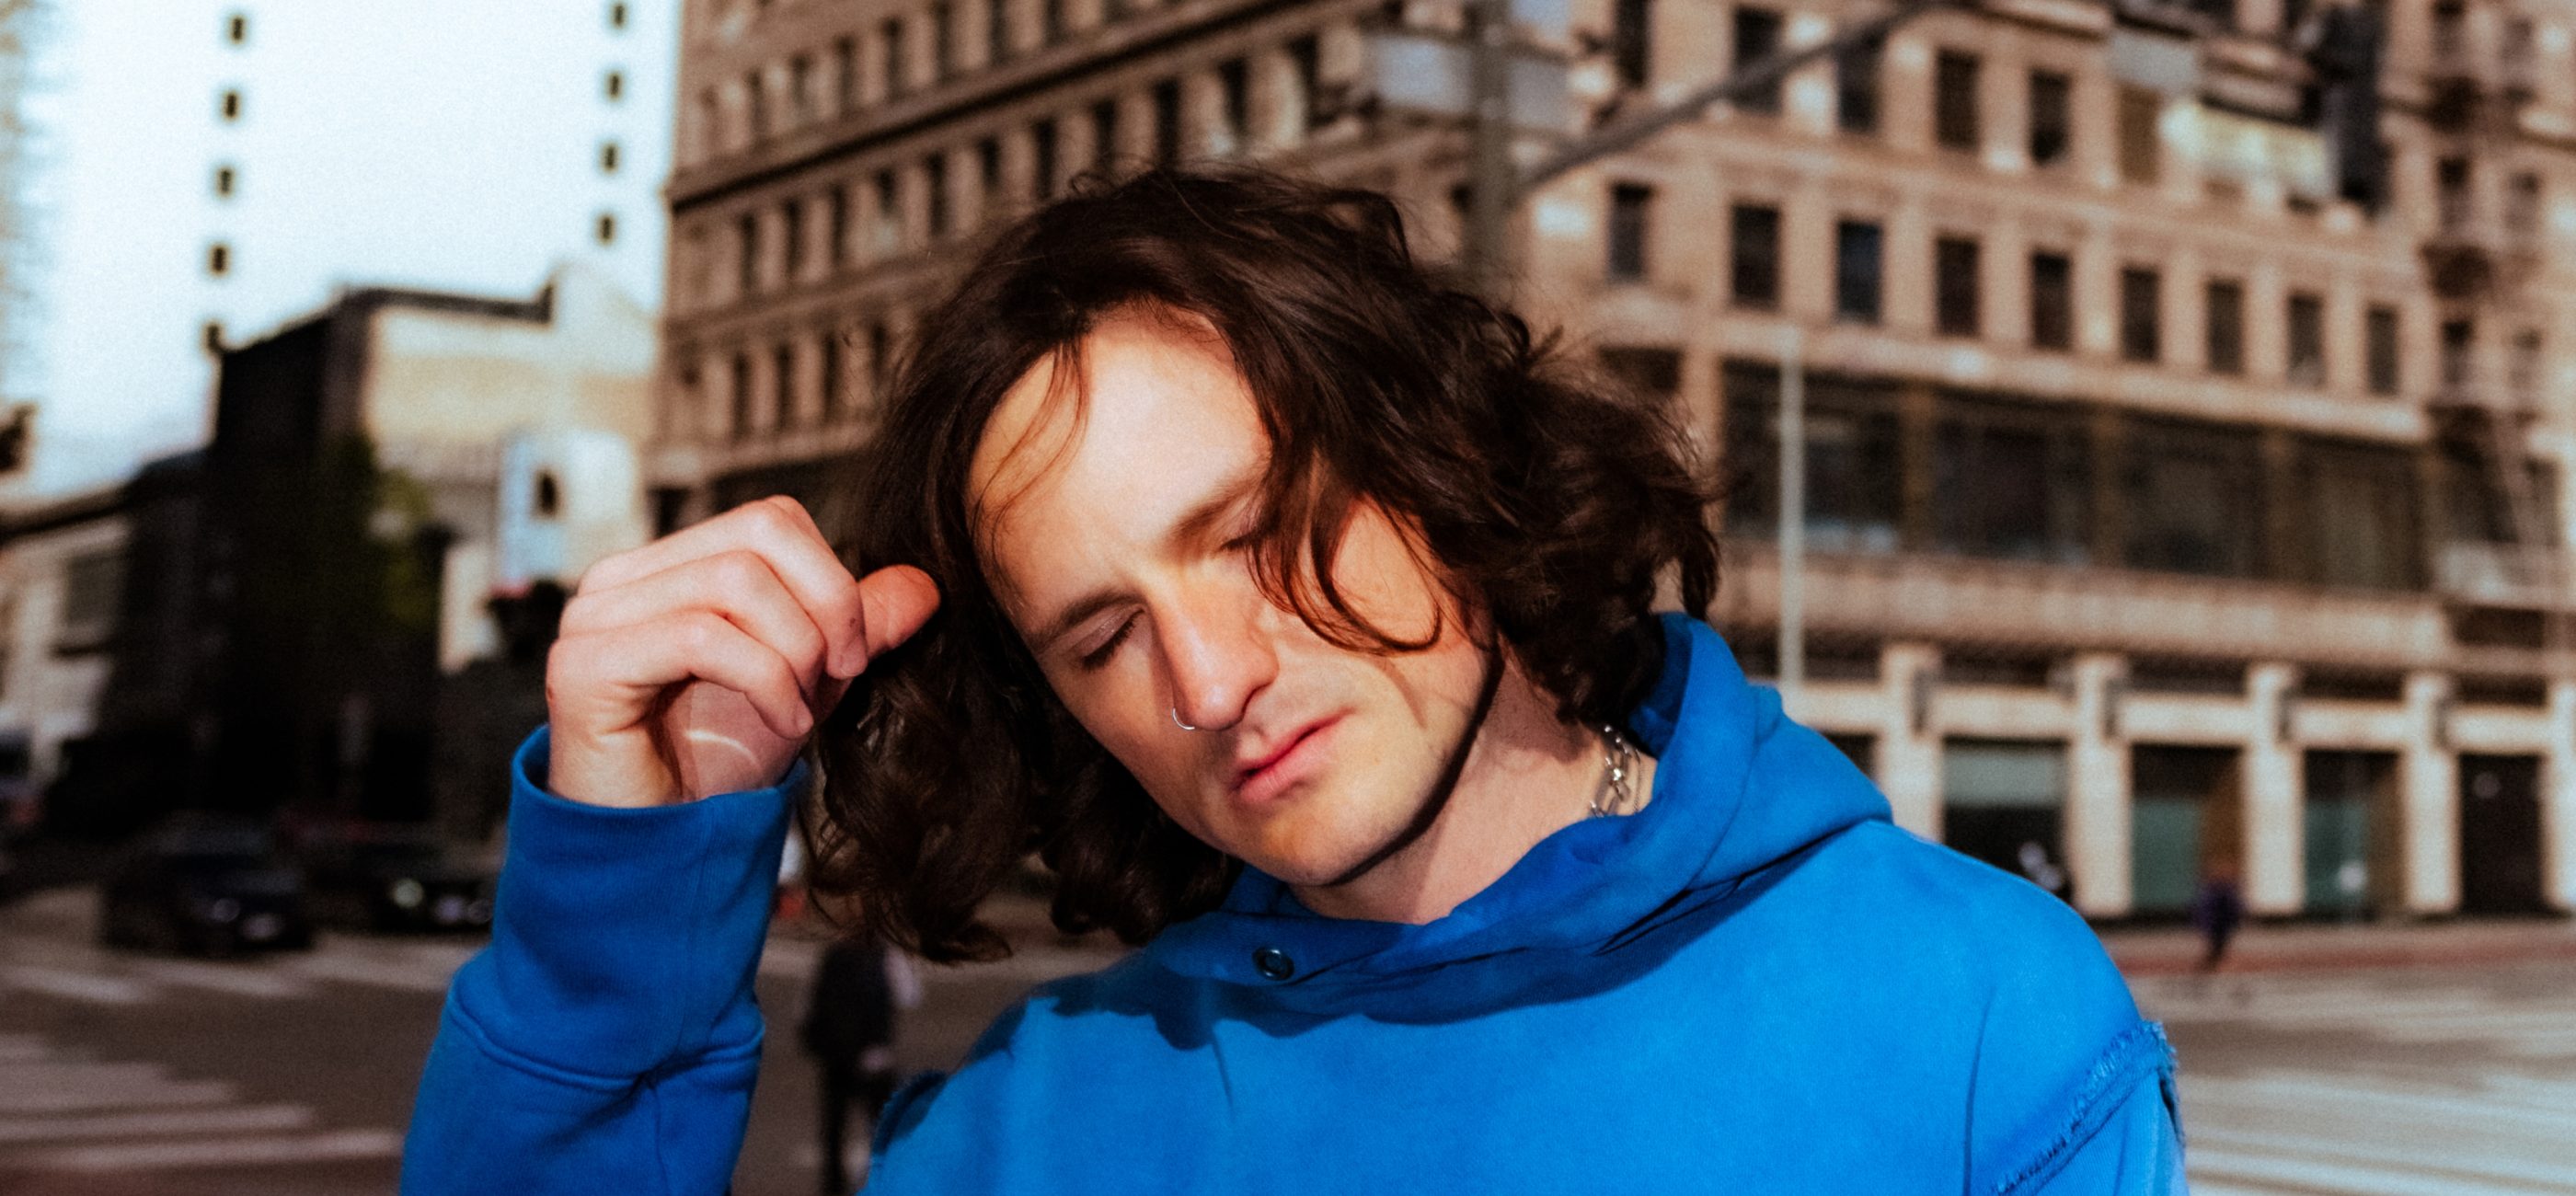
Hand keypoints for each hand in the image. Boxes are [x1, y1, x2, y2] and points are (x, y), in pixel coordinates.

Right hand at [543, 496, 939, 806]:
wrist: (664, 846)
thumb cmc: (720, 763)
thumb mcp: (807, 684)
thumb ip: (856, 630)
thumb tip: (923, 583)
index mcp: (668, 569)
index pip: (771, 520)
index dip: (831, 579)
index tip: (852, 656)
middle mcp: (621, 579)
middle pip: (756, 538)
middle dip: (823, 610)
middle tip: (837, 679)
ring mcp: (594, 618)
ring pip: (733, 583)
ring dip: (794, 654)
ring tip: (800, 712)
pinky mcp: (582, 665)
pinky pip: (700, 637)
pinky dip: (764, 681)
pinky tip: (781, 727)